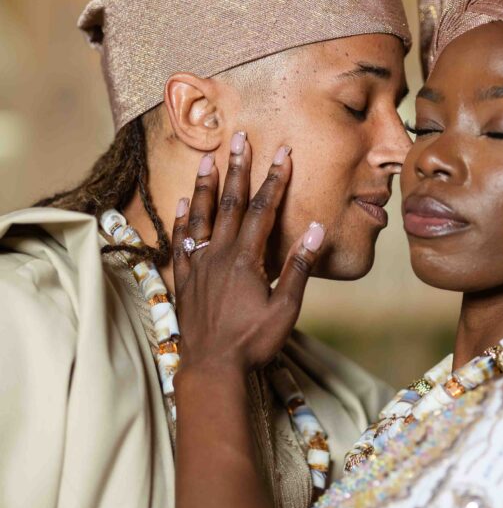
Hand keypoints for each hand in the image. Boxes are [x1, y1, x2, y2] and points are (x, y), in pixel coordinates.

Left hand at [172, 137, 324, 375]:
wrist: (211, 368)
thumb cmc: (252, 342)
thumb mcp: (284, 309)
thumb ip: (298, 268)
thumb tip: (315, 230)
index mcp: (246, 259)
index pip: (263, 210)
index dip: (274, 180)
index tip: (283, 153)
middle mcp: (220, 254)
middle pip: (231, 203)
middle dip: (239, 169)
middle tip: (241, 138)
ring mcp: (199, 265)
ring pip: (202, 216)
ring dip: (206, 185)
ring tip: (207, 158)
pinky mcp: (186, 279)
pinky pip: (182, 242)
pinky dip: (182, 220)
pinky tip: (182, 203)